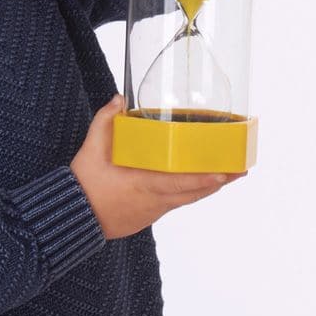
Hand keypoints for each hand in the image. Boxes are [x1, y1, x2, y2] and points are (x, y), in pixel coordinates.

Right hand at [70, 96, 246, 239]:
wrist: (76, 216)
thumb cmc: (85, 184)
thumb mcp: (91, 148)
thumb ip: (105, 120)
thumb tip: (119, 99)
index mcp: (142, 184)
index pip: (178, 183)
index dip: (203, 180)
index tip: (222, 173)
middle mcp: (154, 200)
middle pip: (193, 193)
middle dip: (218, 181)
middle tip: (239, 169)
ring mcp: (154, 209)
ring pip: (188, 199)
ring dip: (209, 187)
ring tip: (228, 174)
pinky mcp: (150, 214)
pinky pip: (178, 202)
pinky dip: (193, 192)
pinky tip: (201, 184)